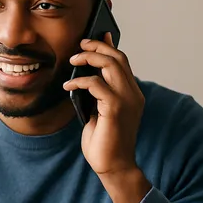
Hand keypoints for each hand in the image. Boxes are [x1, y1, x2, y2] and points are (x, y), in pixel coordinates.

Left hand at [63, 33, 144, 176]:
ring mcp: (127, 100)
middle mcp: (134, 94)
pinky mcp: (115, 108)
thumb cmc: (105, 142)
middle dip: (97, 47)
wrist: (113, 166)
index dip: (109, 46)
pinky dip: (80, 81)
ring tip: (73, 60)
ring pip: (111, 64)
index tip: (96, 36)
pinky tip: (68, 85)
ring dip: (89, 58)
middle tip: (80, 45)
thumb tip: (86, 76)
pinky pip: (96, 84)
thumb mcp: (100, 112)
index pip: (123, 62)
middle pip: (118, 58)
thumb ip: (98, 94)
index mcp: (132, 94)